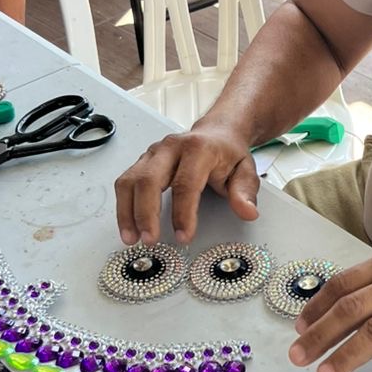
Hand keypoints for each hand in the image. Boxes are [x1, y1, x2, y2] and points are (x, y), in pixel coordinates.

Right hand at [115, 125, 258, 244]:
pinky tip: (128, 226)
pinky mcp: (143, 161)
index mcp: (199, 149)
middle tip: (150, 240)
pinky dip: (124, 206)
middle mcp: (172, 148)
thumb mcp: (246, 170)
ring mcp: (154, 153)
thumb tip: (247, 212)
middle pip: (149, 180)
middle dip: (146, 213)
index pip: (186, 183)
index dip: (183, 213)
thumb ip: (245, 192)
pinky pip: (125, 183)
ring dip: (127, 212)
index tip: (183, 236)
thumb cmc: (228, 152)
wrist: (218, 132)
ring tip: (132, 238)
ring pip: (131, 181)